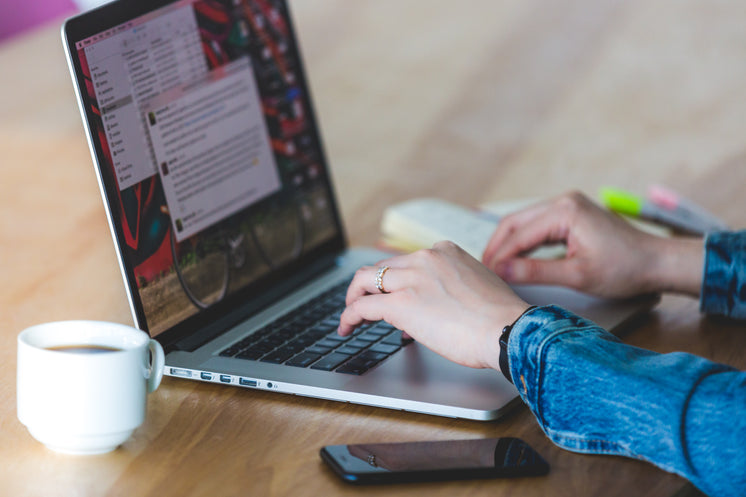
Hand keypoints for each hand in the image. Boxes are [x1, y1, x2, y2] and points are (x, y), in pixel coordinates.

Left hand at [338, 241, 528, 369]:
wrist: (507, 330)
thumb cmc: (500, 317)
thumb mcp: (476, 285)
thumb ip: (451, 286)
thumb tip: (436, 304)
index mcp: (444, 251)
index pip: (407, 261)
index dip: (397, 281)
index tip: (396, 295)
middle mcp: (425, 258)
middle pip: (382, 268)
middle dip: (370, 286)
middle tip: (364, 302)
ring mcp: (411, 278)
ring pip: (365, 280)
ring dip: (353, 297)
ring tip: (350, 314)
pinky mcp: (400, 303)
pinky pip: (363, 306)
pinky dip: (349, 315)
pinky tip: (347, 327)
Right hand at [482, 191, 703, 297]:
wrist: (657, 262)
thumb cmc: (624, 269)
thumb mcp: (577, 275)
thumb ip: (535, 271)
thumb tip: (501, 270)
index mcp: (564, 211)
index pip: (519, 234)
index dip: (499, 256)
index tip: (485, 275)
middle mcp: (563, 201)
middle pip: (515, 222)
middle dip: (497, 246)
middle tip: (482, 270)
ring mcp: (568, 205)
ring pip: (525, 223)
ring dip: (508, 244)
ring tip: (494, 266)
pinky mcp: (572, 214)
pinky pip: (538, 226)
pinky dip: (523, 242)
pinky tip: (514, 257)